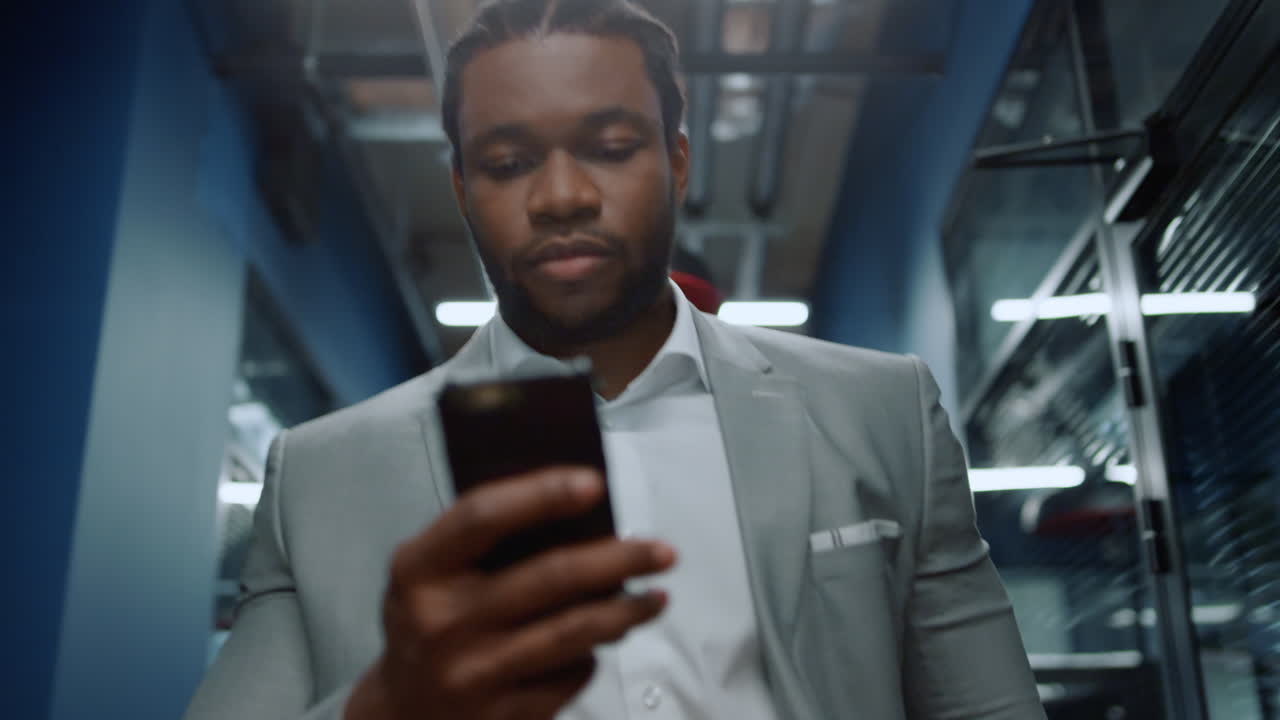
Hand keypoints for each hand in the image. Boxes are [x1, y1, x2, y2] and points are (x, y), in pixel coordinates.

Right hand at [345, 466, 675, 719]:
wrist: (401, 715)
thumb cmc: (430, 622)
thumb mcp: (431, 574)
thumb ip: (482, 541)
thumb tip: (578, 510)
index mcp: (418, 570)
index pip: (483, 516)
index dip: (541, 493)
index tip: (595, 482)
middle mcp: (442, 621)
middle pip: (550, 577)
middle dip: (619, 559)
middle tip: (662, 551)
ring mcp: (472, 674)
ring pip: (574, 632)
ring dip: (627, 611)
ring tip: (658, 597)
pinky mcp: (502, 716)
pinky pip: (570, 676)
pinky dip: (594, 654)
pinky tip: (605, 641)